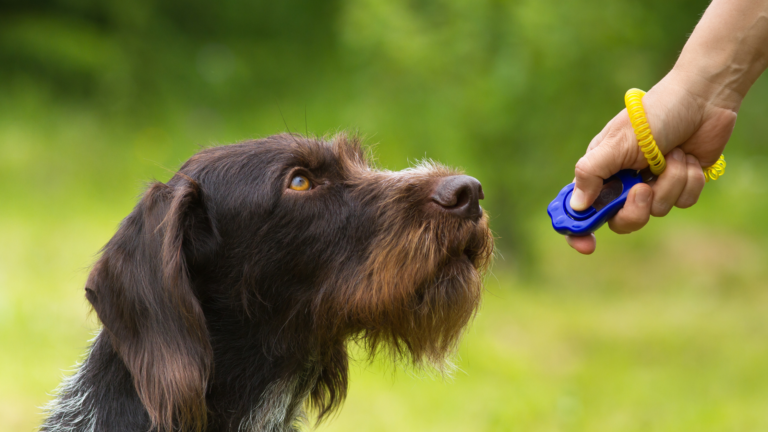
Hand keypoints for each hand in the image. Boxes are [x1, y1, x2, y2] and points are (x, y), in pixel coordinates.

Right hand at [566, 70, 737, 253]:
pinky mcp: (679, 185)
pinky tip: (688, 158)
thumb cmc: (654, 115)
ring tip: (672, 155)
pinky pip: (682, 202)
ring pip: (656, 211)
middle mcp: (623, 182)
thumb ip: (591, 173)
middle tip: (643, 189)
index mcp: (600, 171)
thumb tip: (577, 206)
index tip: (587, 246)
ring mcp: (652, 185)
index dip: (579, 230)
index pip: (580, 209)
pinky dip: (688, 180)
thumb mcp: (616, 143)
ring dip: (669, 182)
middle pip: (621, 221)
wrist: (702, 100)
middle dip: (636, 209)